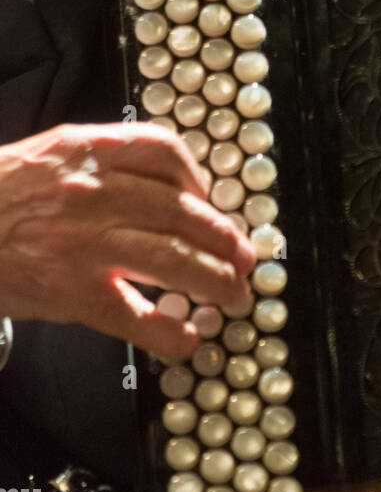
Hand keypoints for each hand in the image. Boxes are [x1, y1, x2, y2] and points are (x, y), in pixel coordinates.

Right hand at [0, 123, 255, 358]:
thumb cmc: (0, 195)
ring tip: (235, 296)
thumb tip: (170, 185)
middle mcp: (92, 193)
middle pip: (182, 211)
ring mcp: (83, 244)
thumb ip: (106, 161)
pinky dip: (167, 332)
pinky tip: (187, 339)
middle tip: (245, 258)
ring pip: (172, 261)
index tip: (212, 200)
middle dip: (225, 238)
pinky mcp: (70, 292)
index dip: (199, 178)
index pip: (164, 151)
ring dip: (215, 281)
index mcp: (88, 151)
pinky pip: (132, 315)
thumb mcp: (52, 154)